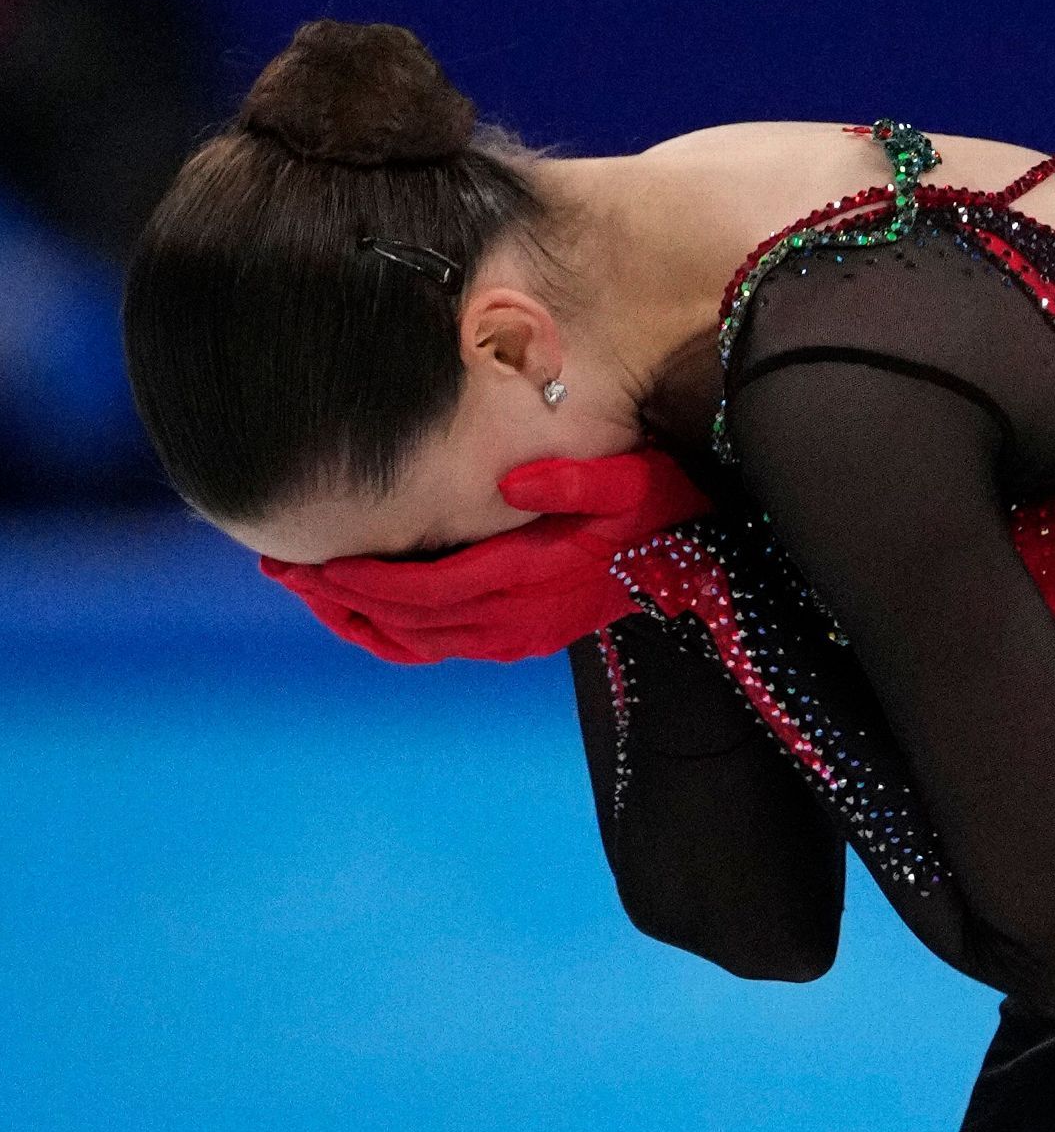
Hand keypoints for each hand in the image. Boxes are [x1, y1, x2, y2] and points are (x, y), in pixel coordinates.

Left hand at [259, 446, 716, 663]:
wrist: (693, 559)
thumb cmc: (658, 508)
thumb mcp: (629, 481)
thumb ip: (571, 482)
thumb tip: (508, 485)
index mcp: (531, 577)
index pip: (426, 586)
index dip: (363, 578)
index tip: (310, 559)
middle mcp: (515, 619)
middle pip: (407, 619)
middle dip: (340, 597)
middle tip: (283, 570)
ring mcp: (516, 637)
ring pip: (417, 642)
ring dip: (357, 620)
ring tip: (308, 593)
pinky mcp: (521, 642)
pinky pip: (440, 650)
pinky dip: (393, 639)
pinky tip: (364, 618)